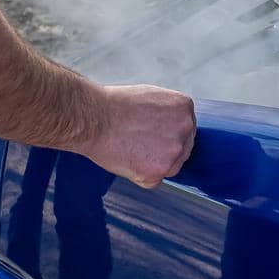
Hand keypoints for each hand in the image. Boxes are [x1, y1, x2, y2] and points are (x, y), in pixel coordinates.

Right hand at [81, 85, 196, 188]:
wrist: (92, 118)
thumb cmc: (113, 105)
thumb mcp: (151, 97)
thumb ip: (169, 113)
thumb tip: (172, 128)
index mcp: (185, 107)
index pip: (185, 129)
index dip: (166, 134)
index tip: (150, 134)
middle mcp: (186, 129)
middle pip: (182, 149)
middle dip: (162, 149)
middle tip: (137, 142)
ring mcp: (174, 152)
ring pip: (169, 166)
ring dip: (152, 164)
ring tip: (129, 148)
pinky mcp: (158, 172)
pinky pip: (152, 181)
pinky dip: (139, 176)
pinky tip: (126, 159)